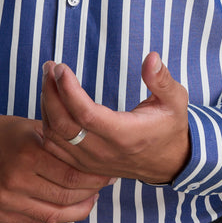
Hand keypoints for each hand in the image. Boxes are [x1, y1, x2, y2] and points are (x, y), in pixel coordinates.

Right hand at [0, 113, 111, 222]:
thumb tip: (95, 156)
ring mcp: (5, 199)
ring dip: (77, 208)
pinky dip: (54, 216)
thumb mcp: (34, 127)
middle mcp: (16, 178)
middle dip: (91, 192)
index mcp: (28, 152)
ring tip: (89, 198)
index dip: (95, 178)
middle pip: (66, 197)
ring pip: (53, 215)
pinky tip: (64, 205)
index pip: (72, 175)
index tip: (107, 173)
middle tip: (103, 185)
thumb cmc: (4, 133)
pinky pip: (35, 222)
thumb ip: (60, 143)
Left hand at [41, 52, 189, 184]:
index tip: (61, 67)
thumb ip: (162, 79)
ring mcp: (91, 161)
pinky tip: (49, 101)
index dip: (68, 90)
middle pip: (63, 125)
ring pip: (55, 136)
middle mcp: (104, 152)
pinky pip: (55, 147)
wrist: (168, 163)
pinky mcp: (84, 165)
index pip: (86, 114)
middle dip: (51, 92)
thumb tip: (151, 57)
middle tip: (50, 67)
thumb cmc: (170, 126)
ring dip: (47, 105)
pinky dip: (46, 124)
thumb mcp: (175, 100)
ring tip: (48, 78)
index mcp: (125, 135)